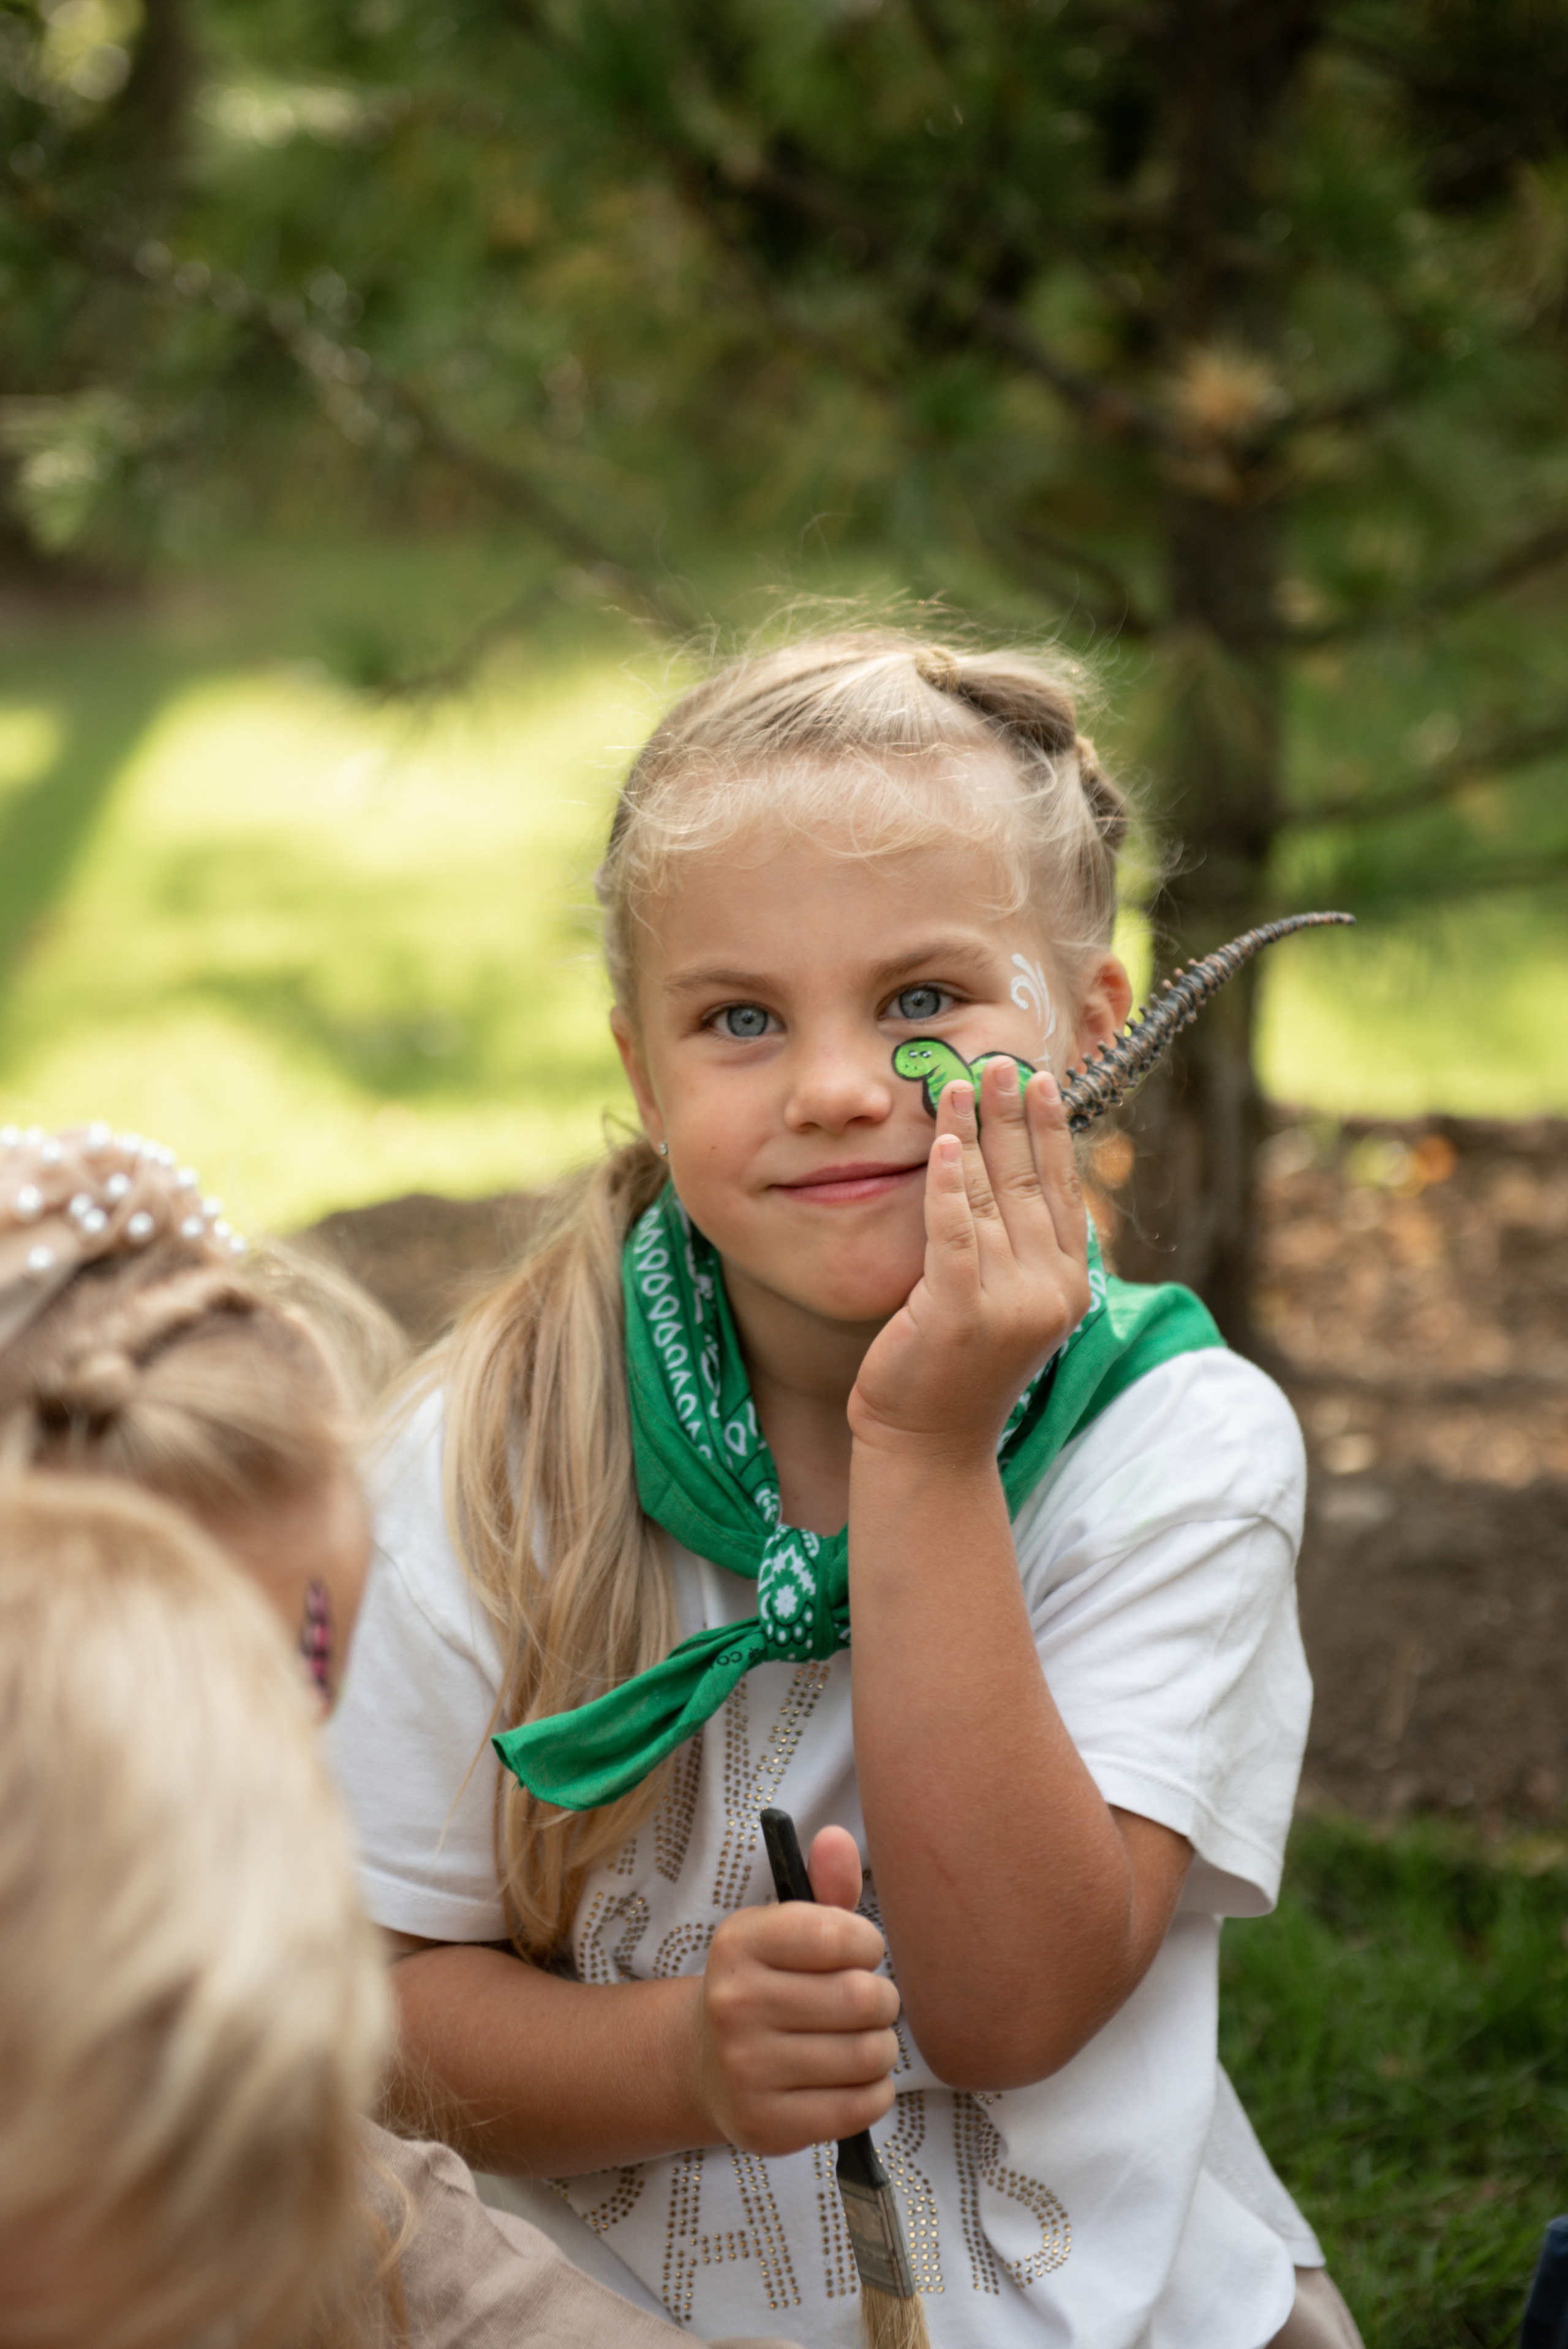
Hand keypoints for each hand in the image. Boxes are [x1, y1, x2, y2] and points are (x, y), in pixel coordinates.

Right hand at [692, 1826, 900, 2154]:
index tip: (858, 1952)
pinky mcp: (767, 2126)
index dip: (867, 1943)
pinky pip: (861, 2107)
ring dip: (881, 2047)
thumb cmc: (766, 1984)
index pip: (838, 1934)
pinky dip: (874, 2091)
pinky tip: (851, 2079)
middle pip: (862, 1998)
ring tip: (861, 2039)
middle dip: (881, 1998)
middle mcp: (734, 2004)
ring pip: (869, 2055)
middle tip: (867, 2002)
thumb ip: (823, 1885)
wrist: (703, 2063)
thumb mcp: (784, 1928)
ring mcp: (746, 2070)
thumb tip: (837, 1838)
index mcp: (740, 1942)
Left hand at [848, 1058, 1089, 1461]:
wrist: (929, 1443)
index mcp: (1068, 1286)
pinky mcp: (958, 1314)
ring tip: (957, 1084)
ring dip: (972, 1134)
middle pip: (1028, 1183)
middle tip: (1000, 1061)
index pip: (1060, 1191)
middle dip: (1013, 1115)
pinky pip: (954, 1232)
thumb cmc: (957, 1369)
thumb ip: (1015, 1248)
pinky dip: (947, 1185)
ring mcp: (1008, 1304)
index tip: (1039, 1079)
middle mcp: (1050, 1291)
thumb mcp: (1003, 1303)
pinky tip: (942, 1143)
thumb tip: (1010, 1172)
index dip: (1050, 1131)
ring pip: (988, 1198)